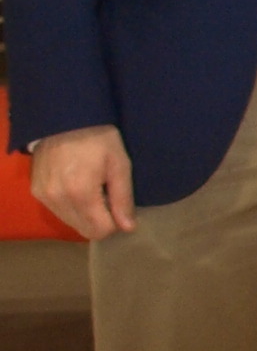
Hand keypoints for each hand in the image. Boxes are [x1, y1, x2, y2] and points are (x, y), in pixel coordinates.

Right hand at [27, 124, 133, 239]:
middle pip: (84, 230)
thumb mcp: (119, 165)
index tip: (119, 206)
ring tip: (93, 189)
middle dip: (100, 221)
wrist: (64, 120)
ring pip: (70, 222)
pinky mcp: (36, 192)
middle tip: (107, 197)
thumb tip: (128, 228)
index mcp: (81, 194)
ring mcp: (44, 196)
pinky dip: (71, 207)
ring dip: (85, 214)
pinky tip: (78, 187)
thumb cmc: (98, 139)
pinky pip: (58, 211)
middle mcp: (58, 200)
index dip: (114, 223)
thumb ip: (123, 198)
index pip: (99, 230)